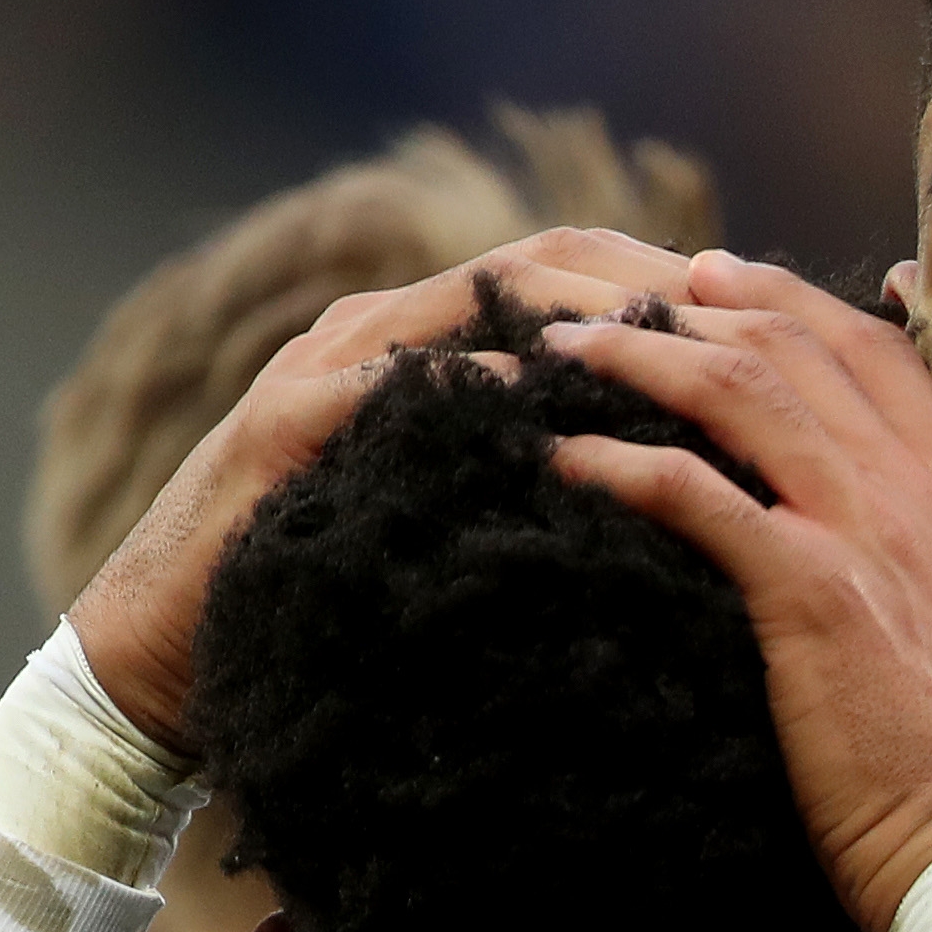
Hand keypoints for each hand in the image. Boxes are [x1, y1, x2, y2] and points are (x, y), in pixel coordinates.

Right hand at [65, 226, 701, 743]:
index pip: (570, 273)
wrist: (160, 669)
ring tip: (685, 337)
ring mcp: (325, 367)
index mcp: (428, 345)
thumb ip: (535, 483)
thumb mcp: (453, 531)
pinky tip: (554, 401)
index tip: (771, 319)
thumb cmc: (325, 609)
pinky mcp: (282, 425)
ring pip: (474, 299)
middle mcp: (379, 332)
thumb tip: (675, 490)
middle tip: (752, 316)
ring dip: (584, 313)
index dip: (670, 281)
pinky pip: (393, 382)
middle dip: (651, 278)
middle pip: (539, 262)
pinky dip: (477, 382)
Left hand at [539, 252, 931, 931]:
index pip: (879, 352)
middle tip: (619, 296)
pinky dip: (619, 464)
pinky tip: (563, 462)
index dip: (790, 302)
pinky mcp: (810, 592)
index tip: (722, 285)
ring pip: (740, 389)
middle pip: (801, 344)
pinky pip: (694, 492)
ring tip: (564, 352)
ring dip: (640, 357)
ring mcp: (871, 533)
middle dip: (699, 304)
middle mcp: (927, 492)